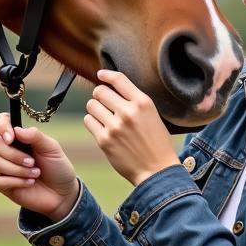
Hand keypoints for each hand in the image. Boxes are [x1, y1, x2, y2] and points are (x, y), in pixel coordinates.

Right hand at [0, 113, 80, 220]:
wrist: (62, 193)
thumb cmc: (57, 167)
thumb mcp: (52, 148)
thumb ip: (35, 136)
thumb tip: (17, 130)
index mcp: (20, 137)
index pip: (2, 122)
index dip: (2, 126)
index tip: (11, 138)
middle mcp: (9, 150)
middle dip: (15, 155)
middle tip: (33, 162)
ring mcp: (5, 168)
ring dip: (18, 170)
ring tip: (36, 174)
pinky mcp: (4, 185)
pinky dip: (16, 182)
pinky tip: (29, 183)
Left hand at [84, 68, 180, 186]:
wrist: (157, 170)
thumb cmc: (156, 142)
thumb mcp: (152, 115)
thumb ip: (134, 100)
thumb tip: (110, 86)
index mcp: (143, 103)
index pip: (118, 79)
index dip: (106, 75)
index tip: (100, 75)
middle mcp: (128, 112)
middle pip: (99, 91)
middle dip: (100, 96)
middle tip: (106, 104)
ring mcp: (114, 127)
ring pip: (91, 105)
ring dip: (95, 109)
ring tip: (104, 117)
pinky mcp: (104, 140)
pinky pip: (88, 121)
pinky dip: (92, 122)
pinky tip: (102, 128)